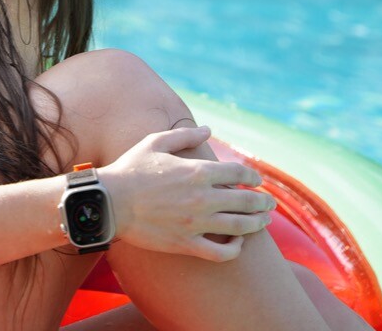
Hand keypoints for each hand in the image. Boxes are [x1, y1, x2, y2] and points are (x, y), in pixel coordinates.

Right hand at [100, 125, 275, 262]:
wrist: (111, 201)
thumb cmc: (132, 168)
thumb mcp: (157, 142)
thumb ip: (185, 135)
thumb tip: (209, 129)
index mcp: (197, 171)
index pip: (238, 172)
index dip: (253, 176)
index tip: (258, 179)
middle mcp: (202, 198)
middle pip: (245, 201)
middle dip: (262, 202)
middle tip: (270, 204)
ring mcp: (196, 223)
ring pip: (239, 227)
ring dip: (257, 224)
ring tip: (264, 222)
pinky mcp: (187, 244)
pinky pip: (221, 252)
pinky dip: (235, 249)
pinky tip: (238, 243)